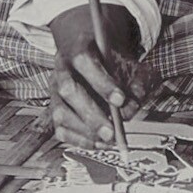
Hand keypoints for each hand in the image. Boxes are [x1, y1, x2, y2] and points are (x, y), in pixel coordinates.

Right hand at [49, 1, 149, 152]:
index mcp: (78, 48)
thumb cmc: (112, 60)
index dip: (101, 83)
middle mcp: (62, 69)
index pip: (84, 62)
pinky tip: (99, 144)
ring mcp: (55, 90)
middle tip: (111, 131)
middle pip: (68, 90)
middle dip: (91, 114)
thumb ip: (137, 81)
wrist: (93, 53)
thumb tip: (131, 107)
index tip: (120, 100)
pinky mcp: (56, 109)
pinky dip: (80, 140)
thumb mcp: (130, 62)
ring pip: (60, 113)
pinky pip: (61, 129)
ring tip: (108, 140)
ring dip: (84, 131)